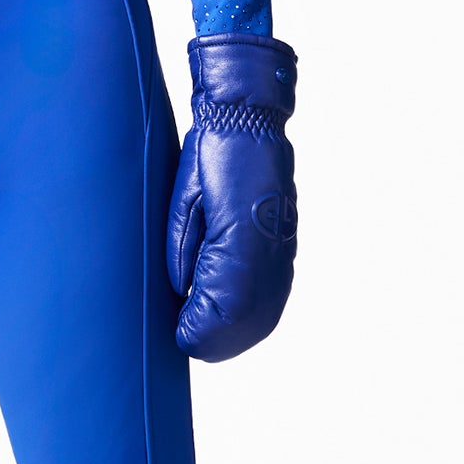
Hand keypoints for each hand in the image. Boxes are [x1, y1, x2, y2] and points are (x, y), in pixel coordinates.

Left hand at [167, 34, 297, 361]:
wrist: (247, 122)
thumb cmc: (211, 154)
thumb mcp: (185, 199)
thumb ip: (183, 248)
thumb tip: (182, 293)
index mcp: (241, 234)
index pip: (227, 305)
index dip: (201, 329)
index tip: (179, 333)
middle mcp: (268, 245)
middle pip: (247, 319)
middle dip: (214, 340)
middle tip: (186, 341)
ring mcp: (281, 247)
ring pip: (264, 314)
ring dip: (234, 335)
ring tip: (203, 338)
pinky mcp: (284, 247)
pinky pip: (274, 298)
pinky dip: (252, 319)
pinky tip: (230, 323)